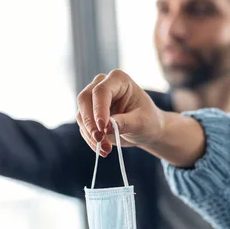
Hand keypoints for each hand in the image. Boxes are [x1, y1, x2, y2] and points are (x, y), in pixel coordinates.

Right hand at [76, 69, 205, 166]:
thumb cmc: (148, 120)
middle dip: (90, 123)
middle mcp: (102, 84)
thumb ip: (124, 123)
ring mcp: (93, 99)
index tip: (102, 128)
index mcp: (118, 79)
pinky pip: (83, 126)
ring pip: (81, 115)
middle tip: (100, 139)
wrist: (146, 129)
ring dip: (90, 135)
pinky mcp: (89, 113)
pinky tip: (102, 149)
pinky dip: (90, 139)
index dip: (99, 109)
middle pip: (84, 99)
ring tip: (105, 149)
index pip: (101, 91)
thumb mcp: (141, 122)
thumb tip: (106, 128)